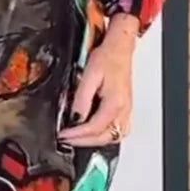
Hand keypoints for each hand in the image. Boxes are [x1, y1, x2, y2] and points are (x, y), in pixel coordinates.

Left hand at [58, 15, 137, 147]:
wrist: (120, 48)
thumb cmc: (108, 57)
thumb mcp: (89, 75)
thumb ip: (81, 99)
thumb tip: (74, 117)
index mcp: (115, 103)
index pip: (93, 128)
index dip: (76, 135)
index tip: (63, 136)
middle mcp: (123, 110)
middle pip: (104, 138)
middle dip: (83, 142)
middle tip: (67, 139)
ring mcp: (126, 111)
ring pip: (113, 137)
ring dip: (95, 141)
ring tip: (78, 137)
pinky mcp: (126, 109)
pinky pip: (118, 131)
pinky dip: (105, 135)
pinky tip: (94, 132)